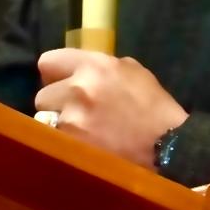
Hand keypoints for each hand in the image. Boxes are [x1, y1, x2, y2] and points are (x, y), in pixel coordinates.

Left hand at [35, 48, 187, 169]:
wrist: (168, 147)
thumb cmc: (153, 107)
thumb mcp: (132, 72)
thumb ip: (101, 67)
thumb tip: (78, 71)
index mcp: (94, 66)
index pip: (48, 62)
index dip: (54, 74)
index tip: (60, 82)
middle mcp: (78, 89)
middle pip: (42, 96)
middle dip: (56, 104)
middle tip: (75, 112)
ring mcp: (73, 121)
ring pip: (47, 122)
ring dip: (60, 127)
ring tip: (82, 133)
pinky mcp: (73, 147)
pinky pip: (56, 143)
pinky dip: (66, 145)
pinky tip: (84, 147)